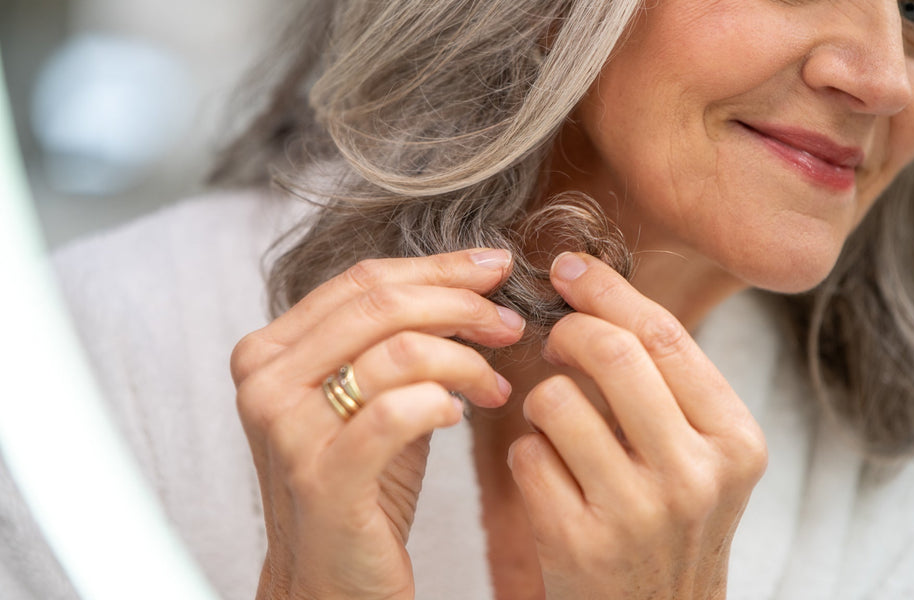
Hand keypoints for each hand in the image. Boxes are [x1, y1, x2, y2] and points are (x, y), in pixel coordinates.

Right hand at [231, 249, 523, 599]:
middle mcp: (267, 382)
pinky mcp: (323, 478)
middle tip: (509, 324)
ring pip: (399, 353)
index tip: (496, 268)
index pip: (363, 280)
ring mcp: (288, 430)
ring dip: (466, 360)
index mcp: (270, 351)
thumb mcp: (372, 396)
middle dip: (461, 305)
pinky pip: (398, 414)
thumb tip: (473, 282)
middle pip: (382, 305)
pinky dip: (443, 402)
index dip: (438, 267)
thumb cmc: (360, 484)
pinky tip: (463, 414)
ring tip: (496, 383)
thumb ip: (400, 339)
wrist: (329, 579)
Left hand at [508, 252, 767, 599]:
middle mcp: (695, 476)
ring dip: (543, 400)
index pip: (664, 336)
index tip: (569, 269)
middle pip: (611, 353)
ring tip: (558, 425)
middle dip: (568, 330)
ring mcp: (636, 513)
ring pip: (556, 400)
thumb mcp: (703, 454)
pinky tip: (550, 476)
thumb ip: (668, 383)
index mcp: (736, 441)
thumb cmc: (673, 522)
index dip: (607, 290)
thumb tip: (597, 295)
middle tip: (556, 339)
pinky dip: (528, 452)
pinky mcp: (578, 543)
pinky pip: (526, 454)